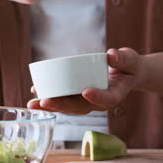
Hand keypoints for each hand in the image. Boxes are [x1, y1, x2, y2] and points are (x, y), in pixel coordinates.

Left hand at [27, 48, 145, 113]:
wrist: (126, 74)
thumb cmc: (129, 67)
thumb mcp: (130, 60)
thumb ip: (123, 58)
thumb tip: (111, 55)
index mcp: (115, 95)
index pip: (107, 100)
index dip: (97, 97)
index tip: (86, 91)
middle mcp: (99, 102)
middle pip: (80, 107)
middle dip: (61, 105)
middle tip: (45, 101)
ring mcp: (87, 101)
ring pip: (68, 106)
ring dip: (50, 105)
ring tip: (32, 103)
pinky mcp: (78, 96)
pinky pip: (63, 100)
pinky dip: (49, 98)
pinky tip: (34, 93)